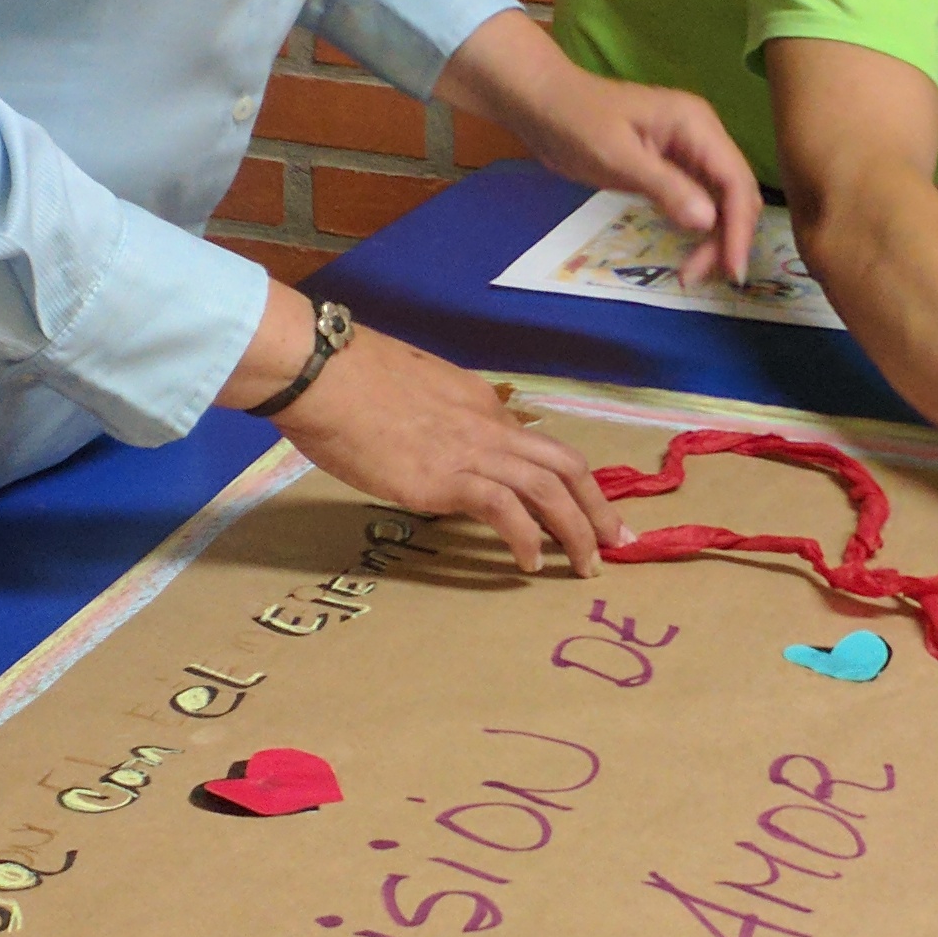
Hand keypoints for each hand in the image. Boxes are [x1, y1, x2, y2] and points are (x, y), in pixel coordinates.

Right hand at [265, 321, 622, 577]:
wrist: (321, 371)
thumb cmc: (346, 382)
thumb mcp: (408, 394)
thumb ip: (432, 420)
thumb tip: (432, 448)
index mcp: (478, 403)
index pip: (535, 444)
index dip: (564, 479)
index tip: (577, 505)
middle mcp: (487, 425)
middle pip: (565, 464)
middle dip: (598, 505)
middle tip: (616, 542)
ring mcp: (470, 451)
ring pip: (549, 488)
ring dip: (576, 529)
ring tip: (586, 565)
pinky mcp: (446, 478)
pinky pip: (504, 510)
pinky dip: (525, 538)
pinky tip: (528, 564)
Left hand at [443, 18, 759, 288]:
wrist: (542, 104)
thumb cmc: (576, 122)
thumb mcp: (617, 157)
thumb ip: (664, 186)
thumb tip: (708, 221)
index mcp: (696, 124)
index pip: (735, 180)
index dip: (739, 227)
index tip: (731, 269)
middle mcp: (701, 136)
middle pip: (734, 193)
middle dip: (728, 237)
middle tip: (700, 277)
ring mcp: (688, 151)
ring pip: (720, 201)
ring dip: (715, 238)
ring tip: (691, 274)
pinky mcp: (672, 166)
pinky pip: (698, 200)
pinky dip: (698, 229)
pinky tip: (687, 254)